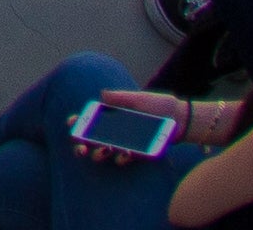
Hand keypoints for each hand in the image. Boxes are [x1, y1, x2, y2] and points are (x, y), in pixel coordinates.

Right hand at [67, 90, 183, 166]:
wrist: (182, 121)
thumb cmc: (161, 106)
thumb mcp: (140, 99)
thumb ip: (121, 98)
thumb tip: (101, 95)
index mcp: (115, 113)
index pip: (92, 117)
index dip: (80, 121)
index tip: (70, 123)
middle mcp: (118, 128)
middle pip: (94, 137)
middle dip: (84, 143)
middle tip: (80, 149)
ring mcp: (127, 141)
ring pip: (107, 150)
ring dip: (101, 153)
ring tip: (103, 152)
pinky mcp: (139, 152)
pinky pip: (126, 158)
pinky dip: (122, 158)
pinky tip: (122, 157)